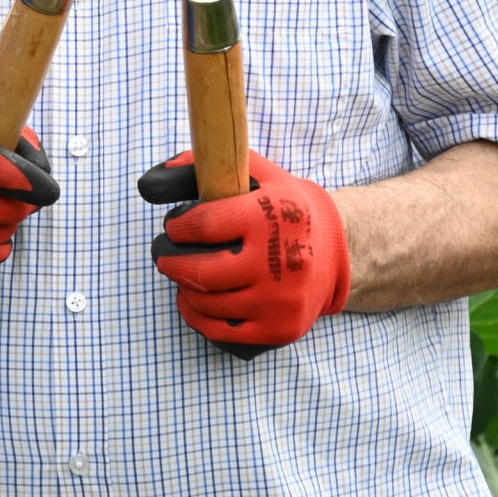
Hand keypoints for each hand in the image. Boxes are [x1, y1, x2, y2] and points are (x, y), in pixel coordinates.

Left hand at [137, 149, 349, 355]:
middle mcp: (281, 261)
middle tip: (164, 256)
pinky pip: (223, 331)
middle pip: (202, 272)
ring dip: (184, 289)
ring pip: (208, 303)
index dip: (179, 227)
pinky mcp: (282, 328)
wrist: (339, 251)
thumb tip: (159, 175)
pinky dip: (197, 317)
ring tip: (182, 276)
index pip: (205, 225)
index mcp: (272, 216)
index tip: (174, 227)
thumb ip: (214, 165)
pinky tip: (191, 301)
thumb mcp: (260, 174)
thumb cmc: (286, 209)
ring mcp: (282, 300)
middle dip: (172, 263)